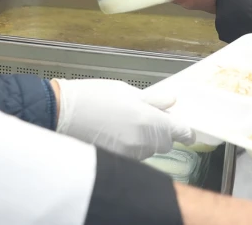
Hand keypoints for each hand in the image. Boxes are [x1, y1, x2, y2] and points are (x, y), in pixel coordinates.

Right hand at [52, 79, 194, 159]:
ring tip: (126, 123)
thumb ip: (152, 100)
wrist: (63, 114)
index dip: (185, 130)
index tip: (187, 130)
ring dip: (145, 139)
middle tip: (147, 116)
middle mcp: (143, 141)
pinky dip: (131, 145)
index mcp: (148, 120)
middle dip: (161, 132)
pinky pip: (134, 154)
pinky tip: (116, 132)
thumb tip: (171, 102)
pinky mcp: (118, 160)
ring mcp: (130, 154)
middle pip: (165, 143)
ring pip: (149, 149)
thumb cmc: (94, 96)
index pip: (179, 131)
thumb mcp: (126, 90)